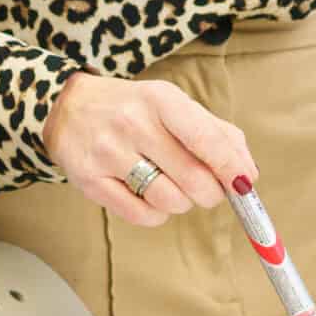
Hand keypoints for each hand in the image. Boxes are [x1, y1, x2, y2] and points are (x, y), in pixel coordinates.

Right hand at [41, 71, 255, 227]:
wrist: (68, 108)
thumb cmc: (133, 108)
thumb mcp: (172, 104)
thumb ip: (216, 132)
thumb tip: (248, 172)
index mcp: (160, 99)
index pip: (205, 138)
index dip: (231, 166)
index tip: (246, 184)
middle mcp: (133, 124)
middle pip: (193, 178)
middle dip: (212, 192)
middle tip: (210, 189)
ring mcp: (108, 154)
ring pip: (170, 200)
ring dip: (183, 202)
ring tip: (173, 186)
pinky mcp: (91, 182)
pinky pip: (143, 216)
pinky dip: (158, 213)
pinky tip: (151, 195)